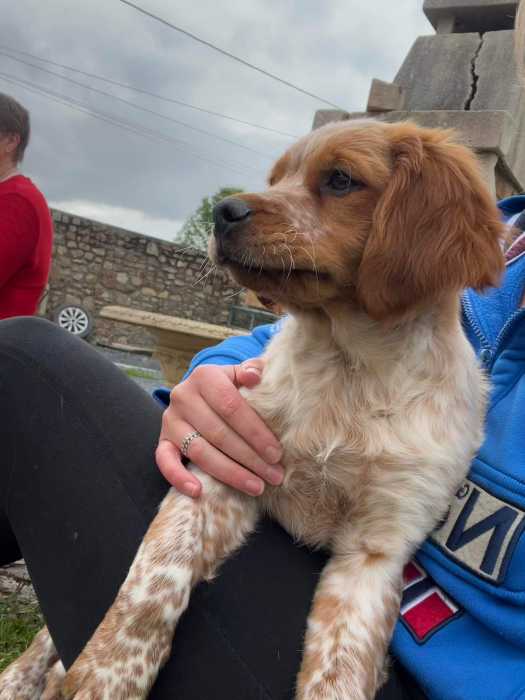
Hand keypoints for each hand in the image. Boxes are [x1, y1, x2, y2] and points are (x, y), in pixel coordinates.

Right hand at [156, 360, 283, 498]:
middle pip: (218, 432)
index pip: (232, 406)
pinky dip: (178, 478)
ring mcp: (170, 420)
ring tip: (256, 486)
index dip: (255, 432)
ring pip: (199, 451)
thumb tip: (255, 376)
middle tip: (274, 475)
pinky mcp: (162, 440)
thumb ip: (253, 371)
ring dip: (230, 473)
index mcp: (205, 376)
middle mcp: (183, 396)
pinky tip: (198, 492)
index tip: (276, 453)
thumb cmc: (231, 387)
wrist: (202, 392)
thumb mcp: (241, 374)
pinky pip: (164, 461)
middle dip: (250, 458)